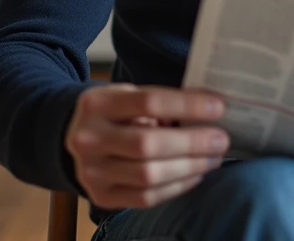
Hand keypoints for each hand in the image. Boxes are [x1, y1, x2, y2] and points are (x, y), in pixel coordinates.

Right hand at [64, 84, 229, 208]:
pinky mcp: (101, 196)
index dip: (187, 106)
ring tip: (213, 158)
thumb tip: (210, 110)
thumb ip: (160, 102)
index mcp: (97, 104)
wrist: (72, 137)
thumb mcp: (127, 95)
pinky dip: (176, 187)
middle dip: (192, 143)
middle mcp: (89, 139)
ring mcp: (92, 171)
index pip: (149, 102)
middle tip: (221, 139)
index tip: (218, 107)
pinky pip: (145, 198)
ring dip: (189, 167)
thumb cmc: (114, 112)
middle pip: (148, 144)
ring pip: (148, 175)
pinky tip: (194, 175)